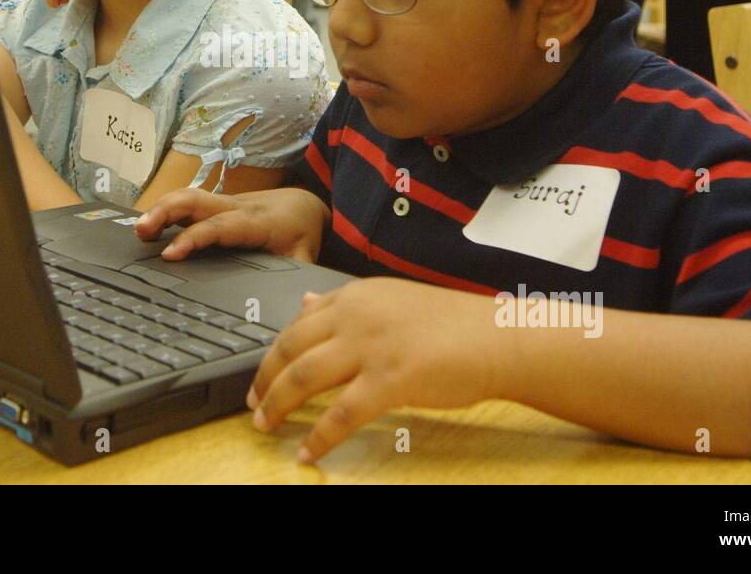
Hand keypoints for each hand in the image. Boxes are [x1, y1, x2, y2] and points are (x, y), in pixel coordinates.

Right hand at [134, 187, 327, 262]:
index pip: (219, 227)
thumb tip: (299, 303)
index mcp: (255, 222)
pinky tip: (148, 227)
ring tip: (138, 231)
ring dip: (160, 208)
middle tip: (141, 232)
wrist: (305, 204)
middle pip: (195, 200)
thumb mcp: (306, 257)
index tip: (170, 255)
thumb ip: (300, 279)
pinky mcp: (215, 203)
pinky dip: (165, 209)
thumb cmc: (302, 233)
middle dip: (165, 212)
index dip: (193, 238)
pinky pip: (187, 201)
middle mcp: (235, 207)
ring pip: (188, 196)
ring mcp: (223, 202)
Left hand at [248, 279, 504, 462]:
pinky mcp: (391, 379)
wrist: (497, 337)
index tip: (260, 378)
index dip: (271, 354)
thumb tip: (306, 303)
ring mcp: (372, 346)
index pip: (297, 324)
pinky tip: (308, 454)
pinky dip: (319, 438)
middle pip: (290, 349)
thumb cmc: (452, 324)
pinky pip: (342, 415)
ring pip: (304, 378)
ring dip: (279, 407)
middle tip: (253, 406)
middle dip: (264, 382)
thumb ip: (347, 305)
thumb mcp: (391, 300)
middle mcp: (357, 315)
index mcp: (356, 295)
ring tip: (266, 427)